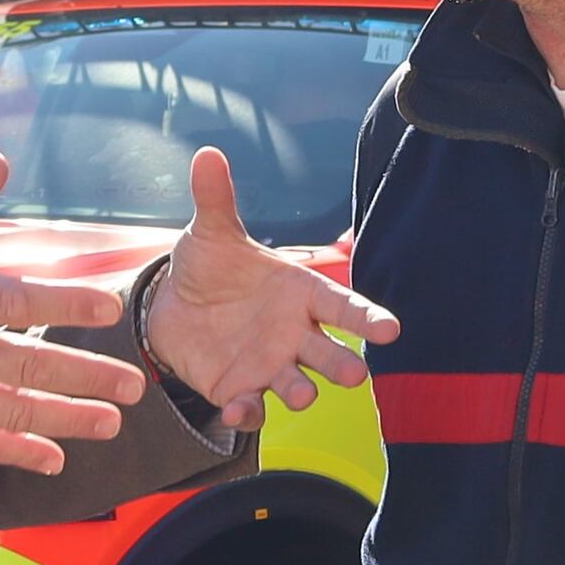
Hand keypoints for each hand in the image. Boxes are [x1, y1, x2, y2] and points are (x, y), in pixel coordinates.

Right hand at [0, 154, 141, 473]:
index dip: (68, 303)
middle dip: (87, 375)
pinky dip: (17, 452)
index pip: (18, 299)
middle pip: (27, 361)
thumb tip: (0, 163)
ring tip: (111, 422)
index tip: (111, 309)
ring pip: (11, 408)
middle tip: (134, 384)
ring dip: (66, 418)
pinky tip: (54, 459)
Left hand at [136, 147, 401, 415]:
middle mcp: (295, 333)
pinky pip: (253, 407)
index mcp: (300, 292)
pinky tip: (238, 409)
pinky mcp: (241, 389)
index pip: (342, 306)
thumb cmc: (210, 266)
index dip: (367, 318)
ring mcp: (271, 365)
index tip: (391, 330)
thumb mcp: (211, 233)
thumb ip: (216, 199)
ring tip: (304, 394)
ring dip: (302, 391)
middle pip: (329, 352)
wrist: (173, 304)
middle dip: (342, 363)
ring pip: (298, 384)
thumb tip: (207, 153)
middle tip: (355, 374)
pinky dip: (248, 412)